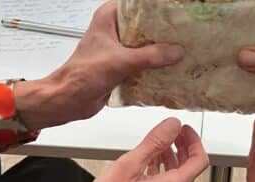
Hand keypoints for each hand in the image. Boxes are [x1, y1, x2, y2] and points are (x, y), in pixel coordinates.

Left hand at [15, 0, 184, 128]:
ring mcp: (119, 49)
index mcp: (109, 18)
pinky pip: (145, 62)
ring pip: (147, 45)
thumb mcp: (120, 61)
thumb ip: (150, 56)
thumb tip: (175, 51)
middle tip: (185, 34)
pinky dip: (156, 66)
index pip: (138, 5)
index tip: (176, 13)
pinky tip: (171, 68)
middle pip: (147, 25)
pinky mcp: (123, 66)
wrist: (69, 100)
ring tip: (182, 50)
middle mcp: (114, 30)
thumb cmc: (81, 75)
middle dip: (165, 32)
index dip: (157, 9)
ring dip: (162, 51)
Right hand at [30, 118, 208, 181]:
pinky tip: (147, 166)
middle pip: (189, 169)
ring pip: (176, 179)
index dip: (194, 140)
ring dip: (170, 160)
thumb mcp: (129, 165)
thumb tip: (172, 126)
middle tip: (172, 134)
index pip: (199, 160)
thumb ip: (155, 142)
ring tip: (157, 146)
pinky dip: (161, 173)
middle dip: (182, 148)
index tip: (184, 129)